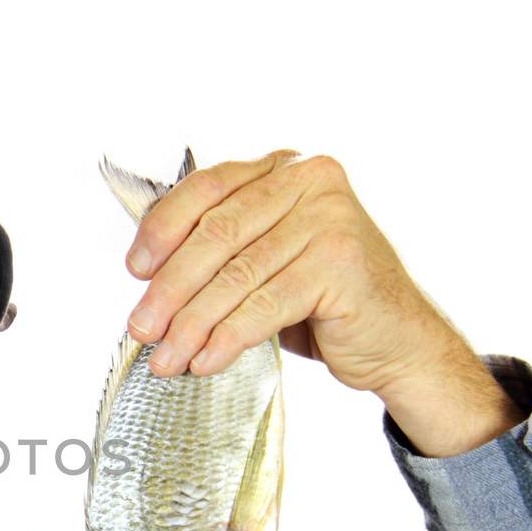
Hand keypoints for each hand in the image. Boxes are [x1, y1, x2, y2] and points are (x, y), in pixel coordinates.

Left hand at [122, 149, 523, 455]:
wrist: (396, 338)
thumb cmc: (322, 299)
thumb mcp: (265, 259)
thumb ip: (221, 249)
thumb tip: (145, 277)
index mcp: (284, 169)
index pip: (207, 188)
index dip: (163, 229)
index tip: (136, 271)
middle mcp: (310, 182)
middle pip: (216, 234)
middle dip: (170, 289)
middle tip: (142, 329)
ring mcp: (331, 219)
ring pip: (236, 275)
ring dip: (191, 324)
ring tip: (166, 358)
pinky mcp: (340, 263)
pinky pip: (264, 305)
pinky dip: (227, 338)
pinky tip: (205, 361)